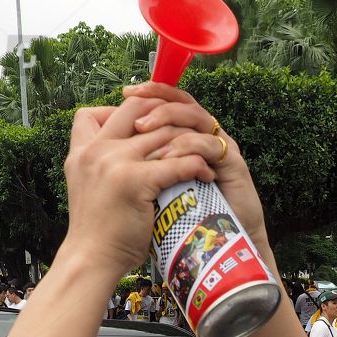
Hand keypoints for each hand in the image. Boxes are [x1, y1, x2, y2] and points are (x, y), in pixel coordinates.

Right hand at [61, 98, 215, 277]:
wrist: (91, 260)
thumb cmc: (96, 231)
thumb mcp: (88, 186)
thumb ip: (101, 163)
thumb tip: (126, 147)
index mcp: (82, 151)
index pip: (99, 110)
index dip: (127, 109)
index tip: (150, 123)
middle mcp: (95, 151)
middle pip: (137, 110)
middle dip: (167, 115)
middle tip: (188, 129)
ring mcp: (114, 163)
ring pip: (162, 133)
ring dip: (189, 139)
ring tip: (204, 151)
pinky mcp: (135, 181)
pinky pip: (176, 162)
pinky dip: (196, 166)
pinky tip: (205, 174)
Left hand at [122, 83, 269, 252]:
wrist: (220, 245)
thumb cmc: (184, 220)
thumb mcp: (152, 189)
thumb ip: (139, 166)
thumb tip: (104, 149)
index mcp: (186, 137)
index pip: (169, 102)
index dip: (149, 93)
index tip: (125, 91)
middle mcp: (203, 135)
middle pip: (182, 102)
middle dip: (156, 99)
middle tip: (132, 101)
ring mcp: (219, 147)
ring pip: (195, 116)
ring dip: (167, 119)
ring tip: (143, 128)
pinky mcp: (232, 163)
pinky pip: (209, 144)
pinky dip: (187, 146)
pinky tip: (166, 156)